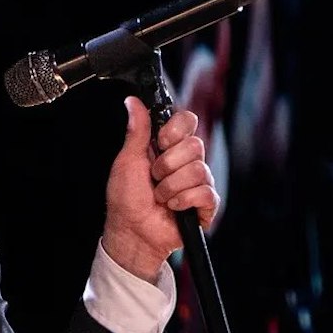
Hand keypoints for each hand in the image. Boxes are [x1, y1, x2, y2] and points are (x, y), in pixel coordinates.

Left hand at [102, 96, 220, 280]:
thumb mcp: (128, 160)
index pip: (188, 121)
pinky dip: (183, 201)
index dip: (175, 131)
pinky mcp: (206, 204)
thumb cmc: (126, 197)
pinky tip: (172, 207)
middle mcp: (186, 162)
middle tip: (154, 177)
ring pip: (199, 170)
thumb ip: (137, 131)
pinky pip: (206, 193)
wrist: (131, 230)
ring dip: (171, 186)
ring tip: (160, 196)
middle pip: (195, 145)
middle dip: (167, 165)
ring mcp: (198, 182)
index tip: (160, 142)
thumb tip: (133, 101)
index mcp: (168, 147)